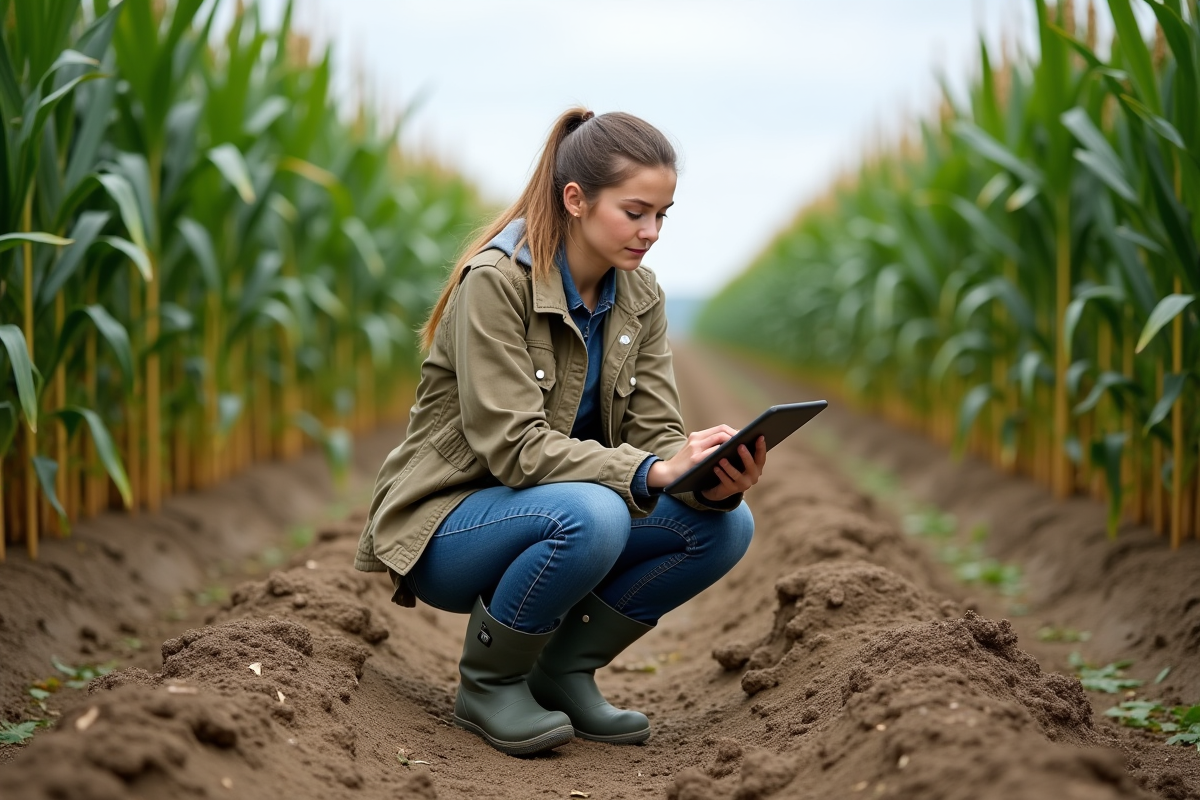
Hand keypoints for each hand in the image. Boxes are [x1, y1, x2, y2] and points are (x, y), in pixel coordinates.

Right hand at [646, 425, 767, 501]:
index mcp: (696, 436)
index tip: (744, 438)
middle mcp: (696, 439)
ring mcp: (696, 448)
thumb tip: (730, 446)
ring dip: (734, 442)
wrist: (666, 474)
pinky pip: (715, 452)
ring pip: (720, 438)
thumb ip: (707, 447)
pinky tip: (734, 457)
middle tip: (748, 442)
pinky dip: (726, 452)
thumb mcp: (693, 452)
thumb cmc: (683, 466)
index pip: (719, 428)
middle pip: (722, 431)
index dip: (734, 432)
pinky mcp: (696, 459)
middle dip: (737, 436)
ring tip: (744, 449)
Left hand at [699, 434, 765, 502]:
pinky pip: (726, 482)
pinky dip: (721, 474)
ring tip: (722, 459)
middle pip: (751, 466)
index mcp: (756, 466)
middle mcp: (753, 476)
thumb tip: (739, 432)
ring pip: (737, 475)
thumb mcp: (737, 456)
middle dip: (746, 456)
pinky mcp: (732, 490)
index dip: (761, 447)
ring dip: (730, 467)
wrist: (720, 485)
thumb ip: (741, 447)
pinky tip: (715, 468)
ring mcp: (743, 484)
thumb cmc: (732, 465)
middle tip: (740, 446)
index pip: (761, 456)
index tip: (760, 436)